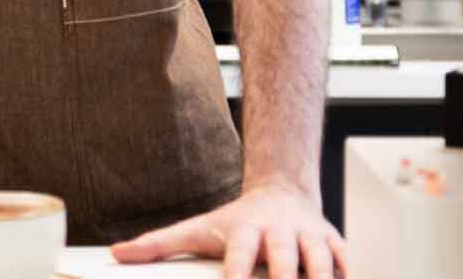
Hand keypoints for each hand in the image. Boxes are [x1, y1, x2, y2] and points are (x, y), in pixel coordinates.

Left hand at [110, 180, 345, 278]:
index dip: (239, 272)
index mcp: (246, 230)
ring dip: (319, 277)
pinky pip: (345, 261)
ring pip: (319, 260)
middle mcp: (279, 232)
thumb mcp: (198, 229)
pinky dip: (345, 274)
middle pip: (285, 259)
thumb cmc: (237, 221)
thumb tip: (118, 254)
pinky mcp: (332, 243)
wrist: (281, 192)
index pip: (241, 254)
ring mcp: (308, 237)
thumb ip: (159, 244)